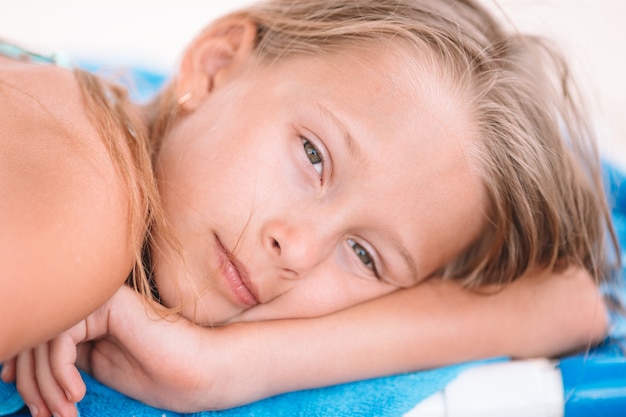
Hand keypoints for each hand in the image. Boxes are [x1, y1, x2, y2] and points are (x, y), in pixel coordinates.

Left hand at [1, 286, 211, 415]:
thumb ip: (62, 362)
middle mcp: (90, 302)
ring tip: (64, 413)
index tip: (32, 409)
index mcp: (88, 317)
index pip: (38, 341)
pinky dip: (60, 372)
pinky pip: (62, 337)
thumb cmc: (157, 375)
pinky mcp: (107, 302)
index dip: (25, 377)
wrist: (197, 370)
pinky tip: (78, 394)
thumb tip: (10, 369)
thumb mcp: (96, 372)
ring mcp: (98, 298)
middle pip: (36, 339)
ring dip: (47, 386)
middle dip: (34, 386)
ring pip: (45, 339)